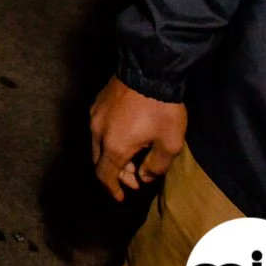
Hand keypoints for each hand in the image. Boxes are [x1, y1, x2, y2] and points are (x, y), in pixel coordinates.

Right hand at [89, 76, 186, 200]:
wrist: (150, 68)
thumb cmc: (161, 108)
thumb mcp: (169, 143)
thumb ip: (156, 166)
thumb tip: (144, 176)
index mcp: (114, 146)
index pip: (105, 175)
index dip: (112, 189)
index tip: (121, 197)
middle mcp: (97, 131)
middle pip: (99, 160)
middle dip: (117, 173)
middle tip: (136, 176)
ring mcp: (95, 114)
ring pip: (98, 143)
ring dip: (113, 155)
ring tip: (134, 155)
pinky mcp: (99, 101)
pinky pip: (100, 127)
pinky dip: (110, 138)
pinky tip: (127, 134)